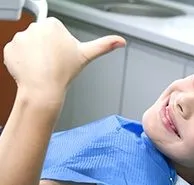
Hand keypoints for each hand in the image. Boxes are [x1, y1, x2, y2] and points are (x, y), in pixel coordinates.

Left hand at [3, 17, 125, 99]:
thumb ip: (104, 45)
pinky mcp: (10, 49)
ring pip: (29, 45)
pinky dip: (22, 60)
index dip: (59, 46)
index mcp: (53, 25)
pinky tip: (31, 69)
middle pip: (42, 37)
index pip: (55, 32)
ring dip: (34, 55)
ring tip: (42, 68)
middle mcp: (35, 27)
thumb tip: (121, 41)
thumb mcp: (86, 56)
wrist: (43, 89)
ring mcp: (20, 38)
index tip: (60, 56)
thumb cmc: (63, 73)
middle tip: (52, 63)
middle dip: (46, 48)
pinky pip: (17, 52)